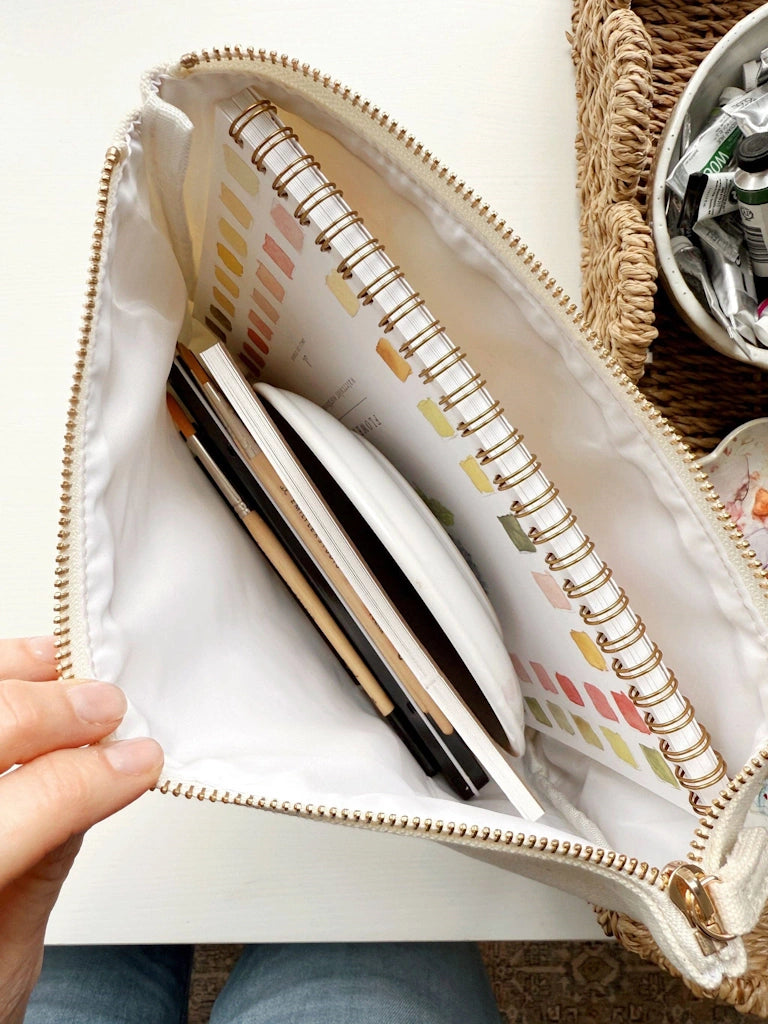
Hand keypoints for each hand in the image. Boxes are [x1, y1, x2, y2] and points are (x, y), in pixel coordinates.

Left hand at [0, 637, 162, 1023]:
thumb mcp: (7, 956)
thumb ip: (46, 860)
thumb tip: (104, 775)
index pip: (31, 804)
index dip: (93, 774)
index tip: (141, 761)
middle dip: (54, 712)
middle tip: (108, 710)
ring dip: (14, 678)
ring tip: (61, 670)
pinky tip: (21, 669)